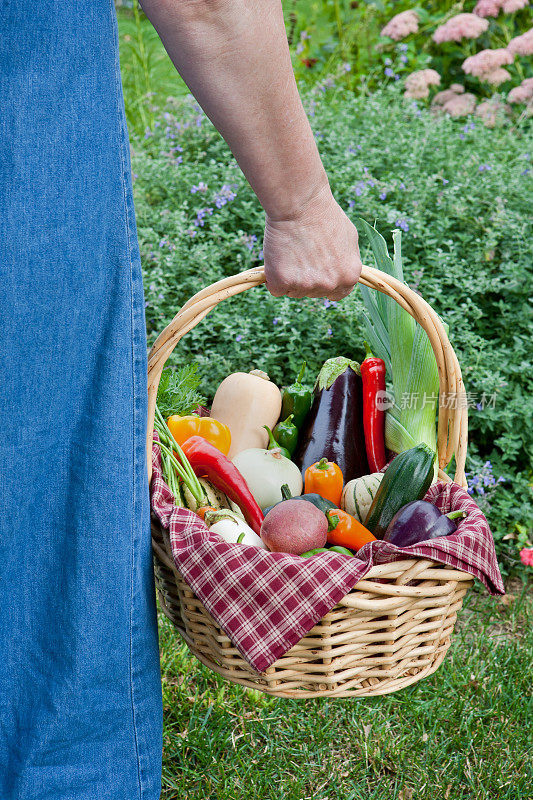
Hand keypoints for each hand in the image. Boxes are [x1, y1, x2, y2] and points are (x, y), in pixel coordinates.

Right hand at [263, 183, 361, 299]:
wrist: (300, 203)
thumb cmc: (324, 214)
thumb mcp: (349, 238)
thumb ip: (347, 260)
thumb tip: (342, 270)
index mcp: (349, 276)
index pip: (337, 294)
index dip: (325, 282)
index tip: (316, 270)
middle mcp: (329, 284)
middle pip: (314, 293)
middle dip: (307, 278)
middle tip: (302, 252)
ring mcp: (306, 285)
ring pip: (294, 292)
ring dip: (290, 277)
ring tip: (292, 250)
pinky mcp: (282, 282)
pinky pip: (276, 288)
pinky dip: (274, 277)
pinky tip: (279, 256)